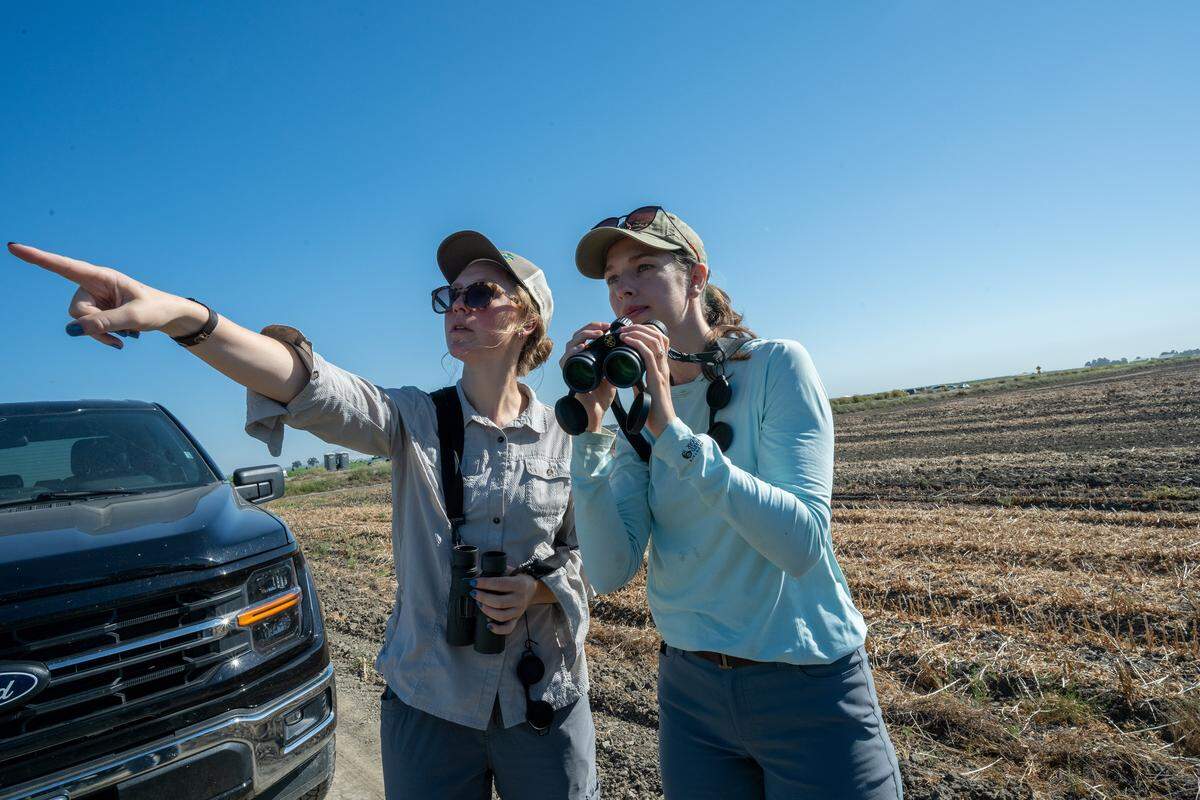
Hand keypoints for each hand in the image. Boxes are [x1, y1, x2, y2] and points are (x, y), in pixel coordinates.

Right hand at [8, 242, 203, 348]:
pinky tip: (122, 340)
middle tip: (122, 333)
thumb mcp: (134, 317)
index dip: (38, 258)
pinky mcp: (97, 313)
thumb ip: (105, 323)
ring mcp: (94, 300)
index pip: (64, 266)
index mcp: (101, 275)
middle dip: (94, 326)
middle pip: (76, 310)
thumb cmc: (155, 309)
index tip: (13, 247)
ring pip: (81, 324)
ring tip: (126, 335)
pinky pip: (89, 330)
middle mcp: (93, 285)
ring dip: (102, 334)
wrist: (169, 316)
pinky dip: (104, 338)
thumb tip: (72, 330)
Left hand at [471, 571, 538, 634]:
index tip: (473, 582)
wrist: (532, 589)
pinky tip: (488, 625)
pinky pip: (508, 628)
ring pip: (501, 616)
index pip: (500, 584)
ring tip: (479, 603)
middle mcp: (520, 598)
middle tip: (474, 593)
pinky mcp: (516, 619)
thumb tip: (475, 577)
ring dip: (487, 611)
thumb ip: (494, 573)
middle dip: (483, 598)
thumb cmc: (516, 578)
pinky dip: (497, 629)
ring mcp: (519, 610)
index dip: (485, 583)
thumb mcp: (508, 571)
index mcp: (519, 584)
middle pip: (499, 602)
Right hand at [559, 321, 616, 431]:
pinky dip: (573, 352)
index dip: (596, 327)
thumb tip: (626, 347)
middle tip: (605, 328)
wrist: (597, 411)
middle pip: (578, 334)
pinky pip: (565, 359)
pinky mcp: (567, 374)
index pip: (587, 334)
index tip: (609, 326)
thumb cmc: (603, 394)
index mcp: (587, 356)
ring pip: (571, 343)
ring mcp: (571, 365)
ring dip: (584, 335)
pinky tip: (582, 348)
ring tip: (598, 335)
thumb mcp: (613, 373)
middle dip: (591, 327)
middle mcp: (577, 358)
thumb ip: (615, 361)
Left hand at [616, 324, 676, 436]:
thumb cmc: (655, 412)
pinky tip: (628, 340)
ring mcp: (662, 372)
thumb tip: (627, 375)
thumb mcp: (644, 392)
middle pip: (658, 336)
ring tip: (624, 332)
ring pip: (655, 341)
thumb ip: (638, 382)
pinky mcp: (657, 379)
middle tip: (623, 329)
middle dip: (640, 328)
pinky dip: (638, 344)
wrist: (664, 426)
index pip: (659, 341)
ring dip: (638, 333)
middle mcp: (664, 367)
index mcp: (661, 368)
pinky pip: (650, 355)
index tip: (628, 332)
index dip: (645, 332)